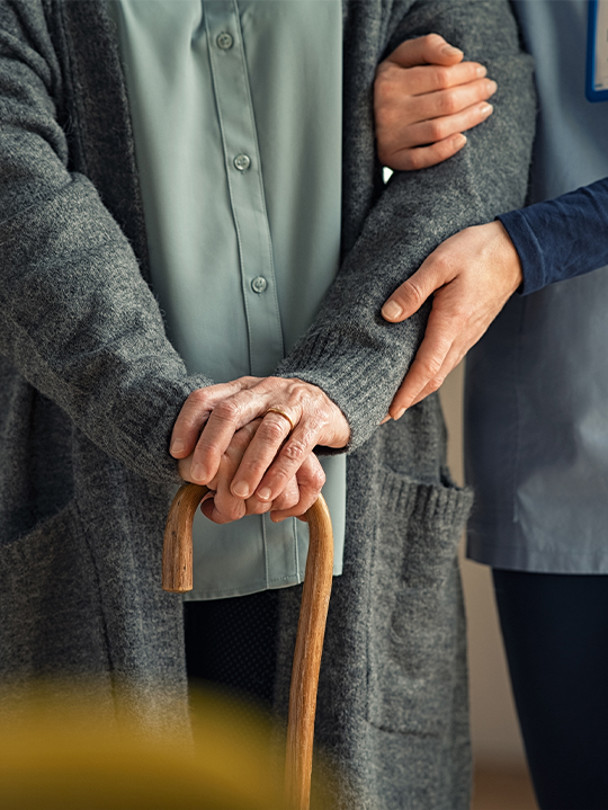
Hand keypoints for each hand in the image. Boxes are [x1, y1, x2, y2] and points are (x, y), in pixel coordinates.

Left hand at [170, 376, 349, 517]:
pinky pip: (297, 448)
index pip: (206, 398)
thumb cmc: (282, 416)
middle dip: (211, 446)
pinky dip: (280, 473)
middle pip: (230, 411)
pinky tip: (268, 493)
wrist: (332, 400)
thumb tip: (199, 483)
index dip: (187, 423)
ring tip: (239, 493)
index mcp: (241, 389)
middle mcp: (264, 391)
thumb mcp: (251, 416)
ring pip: (267, 432)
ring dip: (250, 465)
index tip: (176, 453)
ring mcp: (292, 403)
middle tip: (200, 477)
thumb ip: (226, 440)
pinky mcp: (317, 420)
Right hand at [374, 33, 496, 169]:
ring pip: (438, 129)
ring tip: (485, 109)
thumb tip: (457, 56)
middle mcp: (388, 110)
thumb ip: (428, 46)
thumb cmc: (392, 82)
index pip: (440, 76)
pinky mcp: (392, 158)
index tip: (481, 71)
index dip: (467, 73)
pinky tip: (463, 140)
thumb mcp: (403, 56)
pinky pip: (422, 159)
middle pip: (444, 102)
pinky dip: (445, 151)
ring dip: (468, 119)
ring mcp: (390, 137)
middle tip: (489, 89)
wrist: (362, 115)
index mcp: (390, 81)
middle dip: (474, 94)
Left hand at [381, 221, 521, 416]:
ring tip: (394, 401)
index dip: (406, 393)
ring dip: (417, 391)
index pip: (426, 369)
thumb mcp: (440, 262)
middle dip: (407, 400)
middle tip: (381, 415)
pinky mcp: (468, 332)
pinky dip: (428, 376)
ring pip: (440, 373)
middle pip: (431, 380)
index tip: (389, 411)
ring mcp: (466, 337)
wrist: (515, 250)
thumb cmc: (478, 252)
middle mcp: (460, 337)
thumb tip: (388, 314)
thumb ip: (413, 289)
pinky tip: (415, 376)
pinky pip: (446, 362)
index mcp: (451, 323)